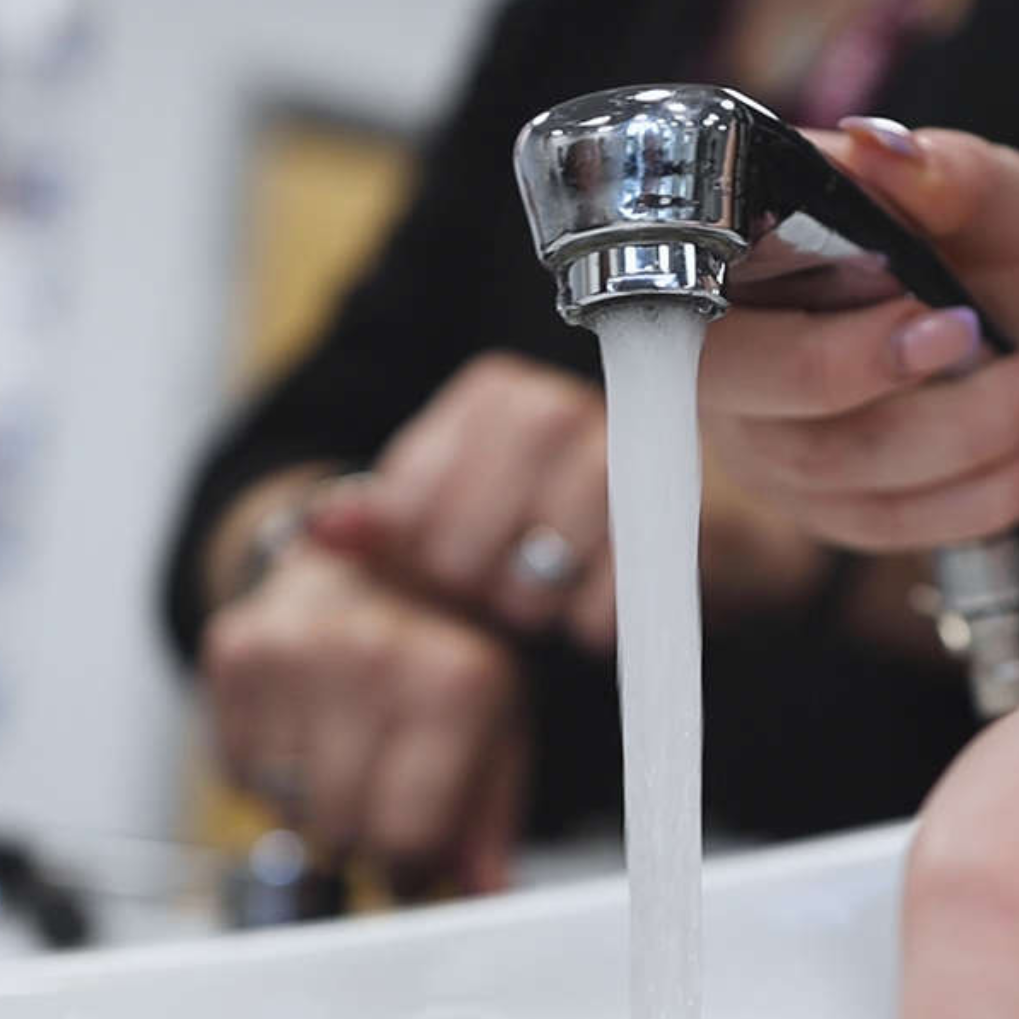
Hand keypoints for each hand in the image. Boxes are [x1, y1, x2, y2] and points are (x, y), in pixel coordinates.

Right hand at [202, 542, 524, 892]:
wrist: (384, 548)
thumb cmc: (451, 642)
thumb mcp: (502, 720)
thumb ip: (490, 818)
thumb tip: (481, 893)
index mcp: (455, 680)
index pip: (407, 837)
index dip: (412, 862)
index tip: (415, 851)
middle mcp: (372, 656)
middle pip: (340, 828)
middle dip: (364, 834)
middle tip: (384, 791)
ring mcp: (294, 648)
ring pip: (282, 806)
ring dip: (313, 800)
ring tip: (351, 744)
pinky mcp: (234, 647)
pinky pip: (238, 769)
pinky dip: (269, 768)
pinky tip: (308, 719)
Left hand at [308, 351, 830, 647]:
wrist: (701, 542)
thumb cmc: (556, 529)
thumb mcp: (457, 521)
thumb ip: (384, 526)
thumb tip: (317, 533)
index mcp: (495, 395)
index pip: (412, 496)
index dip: (424, 554)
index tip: (447, 571)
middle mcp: (558, 408)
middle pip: (465, 536)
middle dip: (476, 579)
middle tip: (500, 595)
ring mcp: (625, 454)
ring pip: (540, 553)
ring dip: (533, 601)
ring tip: (543, 609)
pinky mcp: (684, 514)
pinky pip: (611, 590)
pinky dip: (593, 622)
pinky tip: (592, 621)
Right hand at [699, 121, 1018, 553]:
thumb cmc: (985, 252)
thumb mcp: (994, 196)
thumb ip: (947, 170)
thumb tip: (884, 149)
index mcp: (740, 257)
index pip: (714, 278)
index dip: (792, 280)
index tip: (908, 282)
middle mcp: (734, 356)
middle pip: (757, 385)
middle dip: (869, 368)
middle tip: (974, 333)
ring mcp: (774, 446)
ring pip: (843, 464)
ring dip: (971, 430)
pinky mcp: (828, 511)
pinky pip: (894, 523)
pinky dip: (994, 490)